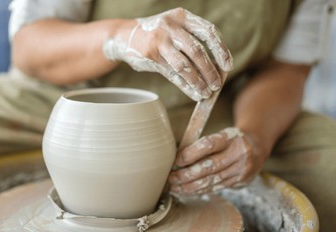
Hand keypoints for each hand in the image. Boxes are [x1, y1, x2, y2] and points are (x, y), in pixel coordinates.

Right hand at [103, 7, 232, 100]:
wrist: (125, 35)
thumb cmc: (157, 34)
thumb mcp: (175, 27)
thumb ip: (192, 39)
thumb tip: (216, 65)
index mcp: (182, 16)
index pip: (208, 31)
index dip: (220, 50)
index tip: (227, 66)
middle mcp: (171, 26)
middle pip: (197, 51)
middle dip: (210, 71)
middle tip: (217, 85)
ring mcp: (159, 41)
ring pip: (184, 65)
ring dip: (198, 82)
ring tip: (206, 92)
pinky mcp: (151, 56)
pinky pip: (172, 75)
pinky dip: (186, 87)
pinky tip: (194, 94)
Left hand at [169, 127, 267, 194]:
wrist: (257, 147)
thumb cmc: (230, 140)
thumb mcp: (220, 136)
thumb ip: (202, 146)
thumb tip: (176, 159)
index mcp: (230, 138)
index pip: (208, 145)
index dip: (190, 154)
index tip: (176, 160)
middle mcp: (238, 154)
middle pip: (209, 167)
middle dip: (187, 174)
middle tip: (171, 178)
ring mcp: (241, 170)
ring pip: (212, 180)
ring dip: (190, 186)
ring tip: (175, 187)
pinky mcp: (240, 182)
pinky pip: (216, 188)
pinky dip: (199, 190)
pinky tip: (187, 191)